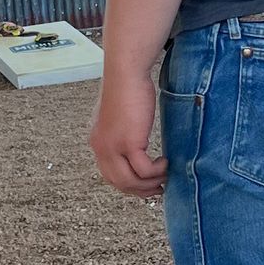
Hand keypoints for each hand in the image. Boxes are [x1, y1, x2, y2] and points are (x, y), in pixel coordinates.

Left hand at [90, 67, 167, 197]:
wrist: (125, 73)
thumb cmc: (125, 88)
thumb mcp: (118, 116)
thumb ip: (120, 132)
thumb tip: (134, 142)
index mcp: (98, 143)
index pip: (110, 175)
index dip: (129, 185)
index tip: (145, 186)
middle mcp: (101, 148)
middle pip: (120, 183)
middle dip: (141, 190)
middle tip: (158, 189)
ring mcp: (113, 147)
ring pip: (131, 181)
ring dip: (150, 183)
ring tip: (165, 175)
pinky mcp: (128, 142)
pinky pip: (144, 169)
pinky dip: (156, 171)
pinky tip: (165, 162)